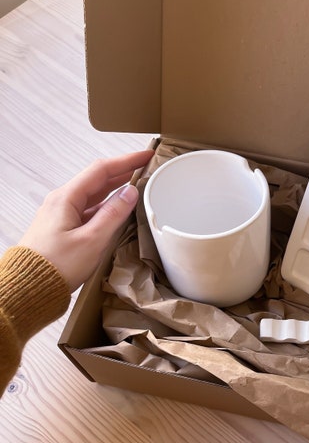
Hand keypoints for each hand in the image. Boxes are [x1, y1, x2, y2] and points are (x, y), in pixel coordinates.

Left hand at [19, 150, 152, 291]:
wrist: (30, 287)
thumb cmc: (57, 265)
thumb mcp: (92, 240)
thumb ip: (113, 214)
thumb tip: (130, 193)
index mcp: (67, 198)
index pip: (101, 170)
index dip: (126, 160)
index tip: (145, 155)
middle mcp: (62, 201)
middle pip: (97, 179)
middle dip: (122, 171)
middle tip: (145, 167)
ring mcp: (62, 214)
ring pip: (93, 194)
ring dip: (115, 187)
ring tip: (136, 183)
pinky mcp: (63, 227)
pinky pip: (89, 208)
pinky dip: (106, 204)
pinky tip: (117, 208)